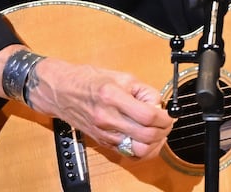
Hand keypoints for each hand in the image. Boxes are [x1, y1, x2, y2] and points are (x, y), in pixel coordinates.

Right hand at [26, 57, 174, 160]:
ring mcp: (104, 133)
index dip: (165, 117)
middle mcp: (107, 118)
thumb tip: (159, 105)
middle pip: (146, 135)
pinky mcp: (103, 142)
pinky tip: (146, 140)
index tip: (169, 113)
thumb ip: (143, 91)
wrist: (61, 91)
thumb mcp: (121, 76)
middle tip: (167, 122)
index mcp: (112, 97)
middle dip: (163, 130)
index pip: (148, 115)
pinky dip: (142, 150)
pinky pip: (128, 154)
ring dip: (155, 143)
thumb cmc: (88, 80)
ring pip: (139, 150)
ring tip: (158, 132)